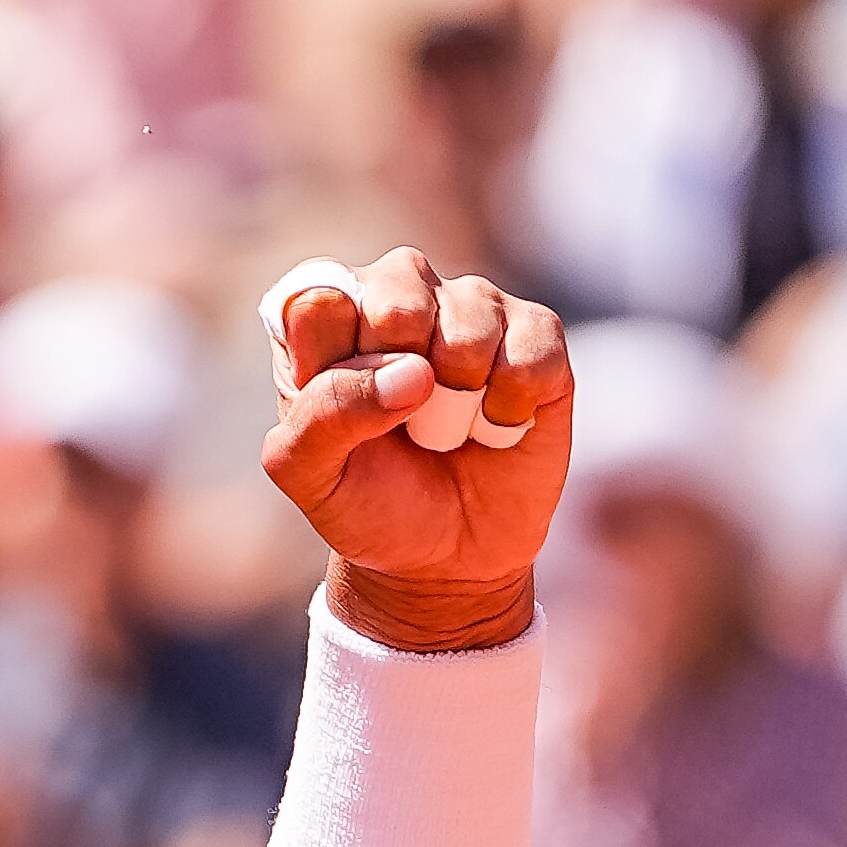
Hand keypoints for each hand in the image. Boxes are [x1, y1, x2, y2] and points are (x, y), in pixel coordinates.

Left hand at [261, 247, 571, 654]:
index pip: (319, 296)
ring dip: (459, 393)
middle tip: (402, 422)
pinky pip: (533, 343)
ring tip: (448, 428)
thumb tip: (413, 372)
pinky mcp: (536, 334)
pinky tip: (497, 425)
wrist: (444, 559)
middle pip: (398, 287)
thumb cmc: (367, 504)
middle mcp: (399, 296)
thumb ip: (321, 417)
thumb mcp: (310, 477)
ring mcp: (471, 309)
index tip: (342, 410)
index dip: (334, 357)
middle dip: (400, 367)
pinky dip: (513, 402)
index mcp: (327, 322)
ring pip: (471, 313)